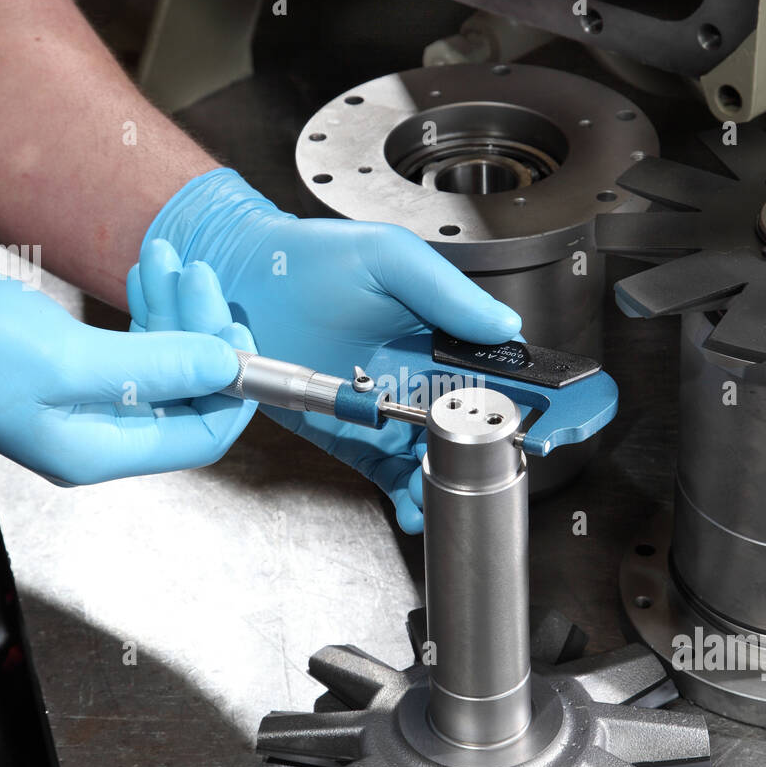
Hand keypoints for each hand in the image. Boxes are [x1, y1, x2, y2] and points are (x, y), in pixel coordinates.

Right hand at [0, 259, 254, 484]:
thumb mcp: (64, 360)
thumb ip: (153, 366)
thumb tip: (226, 367)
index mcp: (97, 450)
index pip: (200, 437)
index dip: (232, 389)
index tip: (240, 334)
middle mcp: (94, 431)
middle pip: (185, 390)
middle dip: (200, 330)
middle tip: (197, 274)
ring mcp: (79, 397)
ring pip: (160, 358)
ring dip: (174, 308)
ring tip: (169, 258)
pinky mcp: (65, 364)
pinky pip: (129, 341)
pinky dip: (146, 306)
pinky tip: (147, 274)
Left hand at [137, 169, 520, 530]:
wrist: (242, 282)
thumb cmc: (311, 260)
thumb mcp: (390, 259)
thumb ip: (448, 293)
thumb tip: (505, 325)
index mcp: (437, 336)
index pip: (490, 374)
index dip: (513, 402)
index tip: (523, 426)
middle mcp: (416, 377)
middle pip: (464, 428)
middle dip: (474, 456)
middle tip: (471, 468)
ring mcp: (383, 410)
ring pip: (428, 458)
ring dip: (439, 482)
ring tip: (435, 494)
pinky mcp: (349, 435)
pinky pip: (385, 471)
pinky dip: (401, 494)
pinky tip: (412, 507)